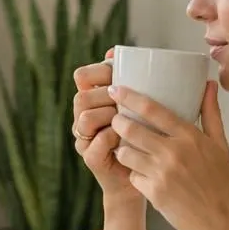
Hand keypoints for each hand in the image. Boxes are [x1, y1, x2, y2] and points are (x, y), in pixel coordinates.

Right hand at [71, 48, 141, 207]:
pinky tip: (125, 138)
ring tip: (125, 119)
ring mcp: (86, 139)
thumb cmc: (147, 138)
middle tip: (126, 101)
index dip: (96, 71)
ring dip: (106, 115)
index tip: (117, 72)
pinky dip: (110, 138)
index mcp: (95, 101)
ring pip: (84, 118)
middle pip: (81, 96)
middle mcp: (85, 118)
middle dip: (104, 95)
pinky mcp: (92, 159)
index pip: (83, 77)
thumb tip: (120, 52)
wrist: (146, 177)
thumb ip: (136, 83)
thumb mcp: (143, 107)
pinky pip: (95, 143)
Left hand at [109, 80, 228, 229]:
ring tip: (127, 148)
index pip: (153, 110)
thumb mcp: (220, 145)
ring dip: (122, 149)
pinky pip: (132, 176)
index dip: (129, 97)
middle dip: (118, 122)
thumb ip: (211, 113)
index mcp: (190, 137)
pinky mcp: (154, 193)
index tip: (116, 88)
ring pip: (125, 153)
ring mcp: (162, 173)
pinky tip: (142, 174)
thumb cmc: (222, 182)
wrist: (222, 222)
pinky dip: (134, 174)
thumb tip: (209, 85)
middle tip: (116, 120)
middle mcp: (173, 152)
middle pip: (131, 129)